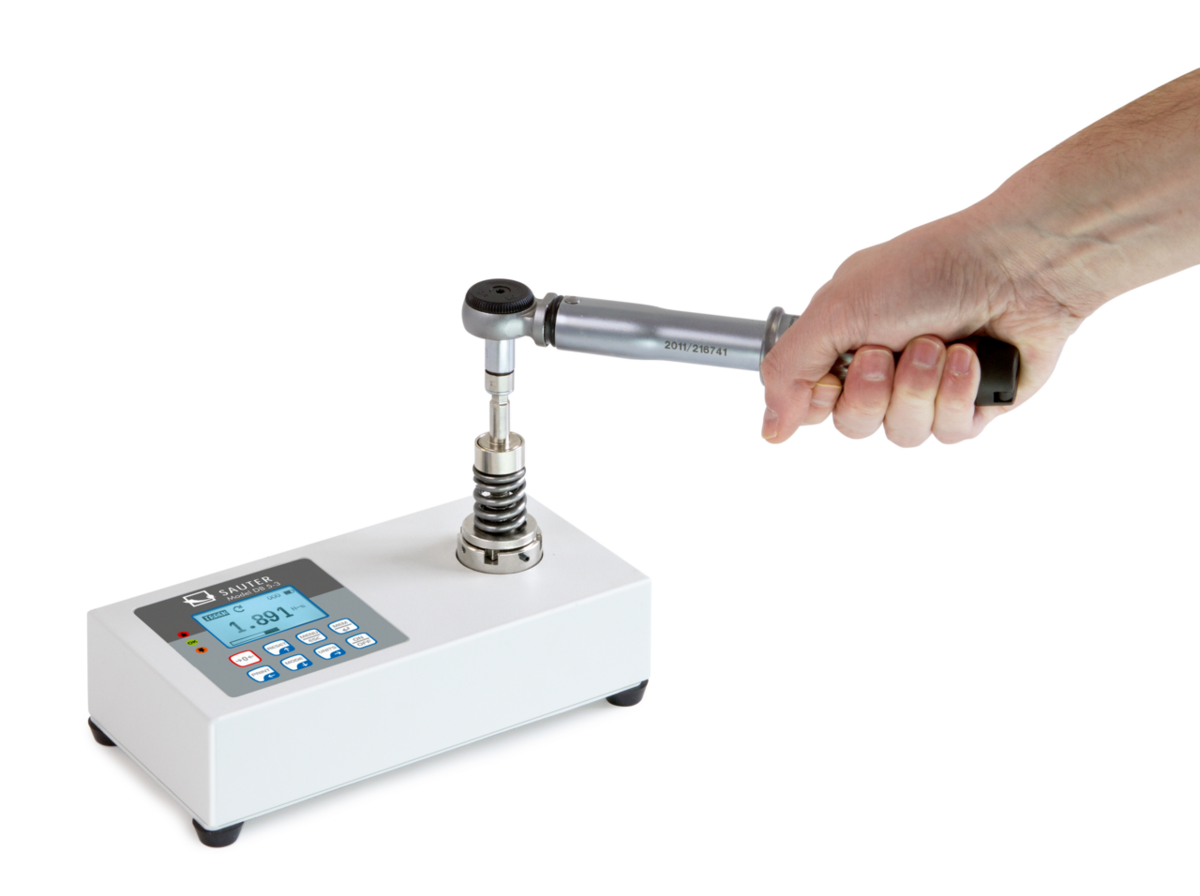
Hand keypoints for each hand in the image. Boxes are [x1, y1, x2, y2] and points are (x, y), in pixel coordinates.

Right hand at [760, 207, 1085, 445]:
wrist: (1019, 264)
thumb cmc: (928, 269)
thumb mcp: (836, 309)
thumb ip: (789, 369)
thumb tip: (768, 429)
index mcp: (844, 339)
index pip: (811, 402)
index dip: (821, 397)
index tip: (838, 367)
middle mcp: (884, 367)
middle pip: (854, 425)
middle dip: (874, 389)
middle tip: (891, 348)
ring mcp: (928, 389)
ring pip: (902, 434)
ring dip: (920, 388)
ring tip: (942, 345)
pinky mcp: (973, 406)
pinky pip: (949, 434)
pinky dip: (958, 395)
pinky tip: (971, 359)